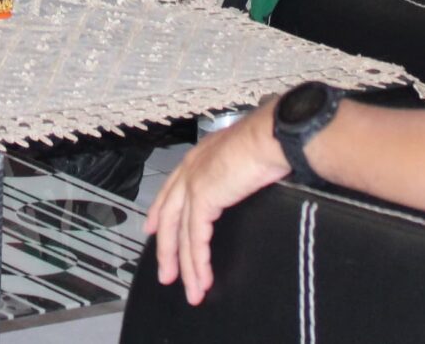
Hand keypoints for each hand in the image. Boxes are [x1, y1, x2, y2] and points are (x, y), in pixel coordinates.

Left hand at [144, 102, 291, 305]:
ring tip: (190, 289)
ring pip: (180, 233)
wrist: (272, 135)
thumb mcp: (247, 160)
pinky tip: (202, 278)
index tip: (152, 230)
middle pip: (168, 216)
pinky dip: (198, 262)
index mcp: (201, 156)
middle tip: (167, 274)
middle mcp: (192, 168)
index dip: (160, 213)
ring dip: (186, 266)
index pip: (172, 190)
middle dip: (166, 249)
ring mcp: (194, 183)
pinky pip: (195, 238)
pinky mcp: (203, 198)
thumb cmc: (269, 140)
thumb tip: (247, 181)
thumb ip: (239, 174)